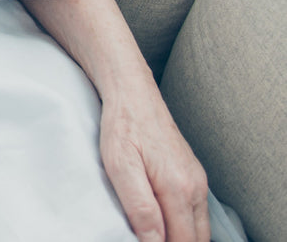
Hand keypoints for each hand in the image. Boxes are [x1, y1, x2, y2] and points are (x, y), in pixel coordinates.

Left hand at [99, 90, 208, 241]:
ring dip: (181, 237)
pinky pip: (196, 212)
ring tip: (153, 232)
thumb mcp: (120, 165)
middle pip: (196, 239)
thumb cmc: (122, 125)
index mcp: (179, 188)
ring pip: (199, 228)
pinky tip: (163, 220)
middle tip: (146, 238)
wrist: (132, 92)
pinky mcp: (193, 174)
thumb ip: (140, 207)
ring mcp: (197, 180)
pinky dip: (184, 224)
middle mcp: (195, 187)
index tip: (143, 241)